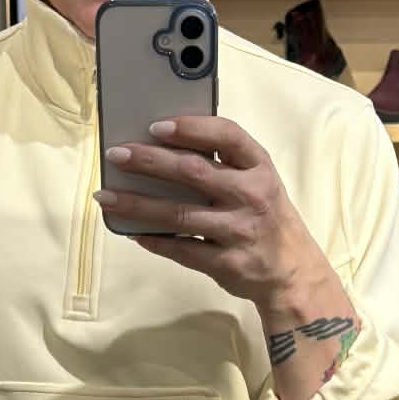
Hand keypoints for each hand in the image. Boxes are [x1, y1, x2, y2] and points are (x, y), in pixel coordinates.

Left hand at [93, 116, 331, 311]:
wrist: (293, 273)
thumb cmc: (266, 218)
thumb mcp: (260, 182)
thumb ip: (226, 164)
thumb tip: (164, 147)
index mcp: (260, 168)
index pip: (227, 136)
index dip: (191, 127)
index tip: (156, 126)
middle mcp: (251, 196)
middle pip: (193, 172)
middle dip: (149, 161)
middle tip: (116, 155)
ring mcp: (239, 231)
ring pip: (178, 214)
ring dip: (137, 204)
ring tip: (105, 196)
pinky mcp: (226, 263)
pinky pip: (181, 249)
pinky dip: (153, 239)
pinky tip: (131, 231)